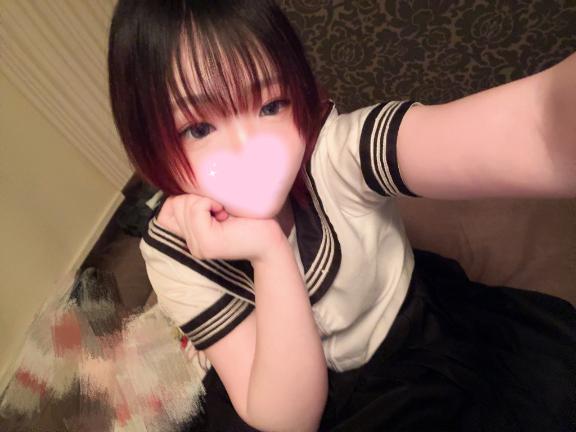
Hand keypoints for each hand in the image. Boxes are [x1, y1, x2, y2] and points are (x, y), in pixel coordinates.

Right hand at [156, 194, 284, 261]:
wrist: (270, 240)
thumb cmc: (249, 219)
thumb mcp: (217, 208)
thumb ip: (197, 203)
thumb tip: (179, 182)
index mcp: (192, 237)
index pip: (164, 213)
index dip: (182, 199)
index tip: (209, 203)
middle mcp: (191, 244)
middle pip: (173, 204)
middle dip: (196, 196)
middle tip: (221, 208)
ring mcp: (198, 246)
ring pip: (183, 204)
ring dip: (204, 199)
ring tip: (223, 211)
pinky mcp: (207, 243)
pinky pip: (195, 209)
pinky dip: (209, 203)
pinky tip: (224, 212)